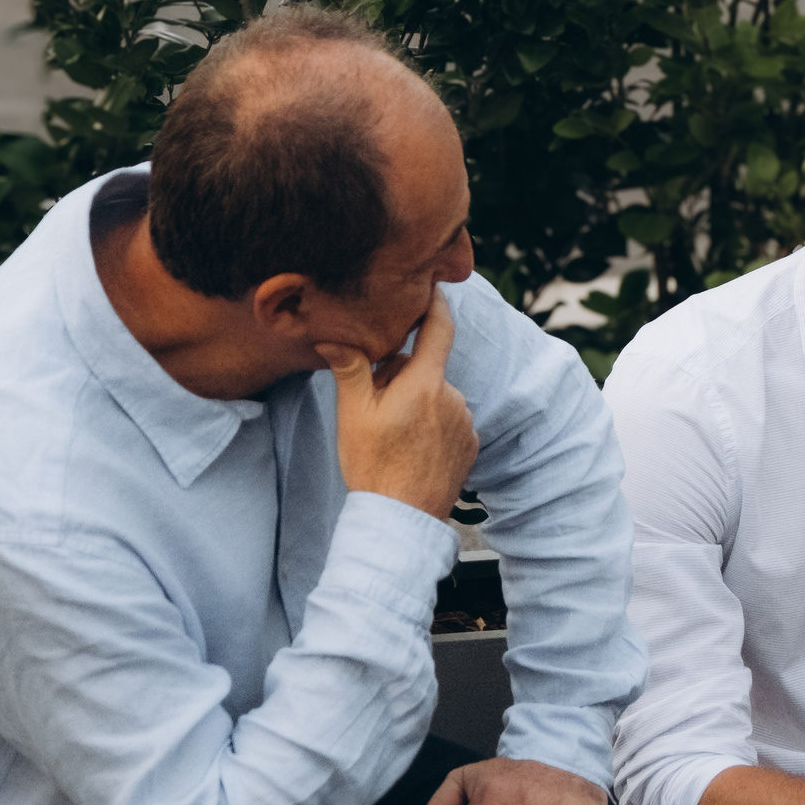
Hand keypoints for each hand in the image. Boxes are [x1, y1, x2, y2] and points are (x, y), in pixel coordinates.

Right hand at [318, 291, 476, 522]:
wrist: (402, 517)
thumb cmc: (373, 464)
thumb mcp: (354, 414)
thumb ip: (352, 370)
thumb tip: (334, 337)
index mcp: (426, 383)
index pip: (438, 328)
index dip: (435, 304)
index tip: (432, 286)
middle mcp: (453, 397)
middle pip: (426, 369)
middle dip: (402, 376)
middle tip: (375, 405)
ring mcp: (465, 421)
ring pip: (436, 396)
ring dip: (417, 403)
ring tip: (392, 435)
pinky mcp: (470, 443)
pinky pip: (448, 420)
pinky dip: (431, 424)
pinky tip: (411, 448)